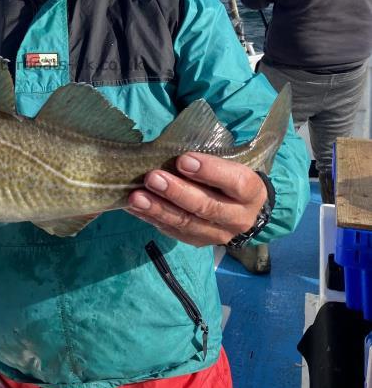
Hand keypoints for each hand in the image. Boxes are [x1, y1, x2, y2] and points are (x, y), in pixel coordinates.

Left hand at [126, 154, 266, 247]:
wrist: (242, 208)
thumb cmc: (229, 175)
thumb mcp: (231, 163)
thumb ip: (210, 156)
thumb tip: (170, 146)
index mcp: (251, 192)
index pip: (235, 183)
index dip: (210, 171)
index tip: (183, 159)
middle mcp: (239, 217)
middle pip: (207, 207)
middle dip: (177, 192)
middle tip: (152, 177)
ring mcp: (219, 234)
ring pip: (187, 224)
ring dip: (159, 209)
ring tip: (136, 197)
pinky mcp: (199, 241)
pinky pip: (174, 232)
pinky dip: (153, 219)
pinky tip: (136, 208)